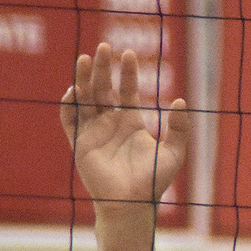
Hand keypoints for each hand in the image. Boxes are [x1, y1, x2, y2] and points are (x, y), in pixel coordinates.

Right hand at [60, 43, 188, 211]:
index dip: (127, 72)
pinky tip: (74, 91)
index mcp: (131, 121)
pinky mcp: (79, 143)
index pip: (127, 90)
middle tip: (105, 47)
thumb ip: (180, 129)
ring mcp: (93, 131)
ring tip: (87, 59)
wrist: (132, 203)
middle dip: (104, 68)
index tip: (129, 54)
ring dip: (84, 78)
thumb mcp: (174, 153)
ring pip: (85, 97)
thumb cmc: (153, 181)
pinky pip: (69, 120)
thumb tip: (181, 100)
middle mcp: (110, 122)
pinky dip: (69, 105)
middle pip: (103, 88)